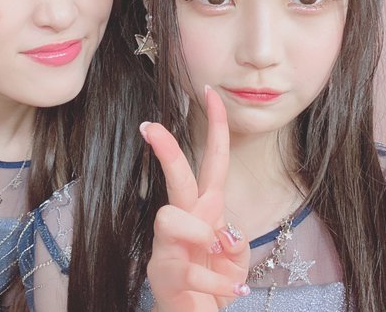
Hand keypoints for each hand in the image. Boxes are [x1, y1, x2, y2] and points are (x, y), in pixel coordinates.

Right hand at [141, 86, 249, 311]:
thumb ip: (234, 236)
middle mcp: (184, 220)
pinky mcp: (165, 273)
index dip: (215, 127)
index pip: (211, 162)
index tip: (210, 94)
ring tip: (221, 263)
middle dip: (166, 149)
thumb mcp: (235, 257)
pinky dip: (219, 284)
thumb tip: (222, 230)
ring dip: (203, 238)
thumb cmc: (214, 282)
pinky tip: (230, 294)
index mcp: (206, 210)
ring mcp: (168, 245)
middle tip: (150, 127)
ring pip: (172, 218)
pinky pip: (194, 269)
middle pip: (176, 177)